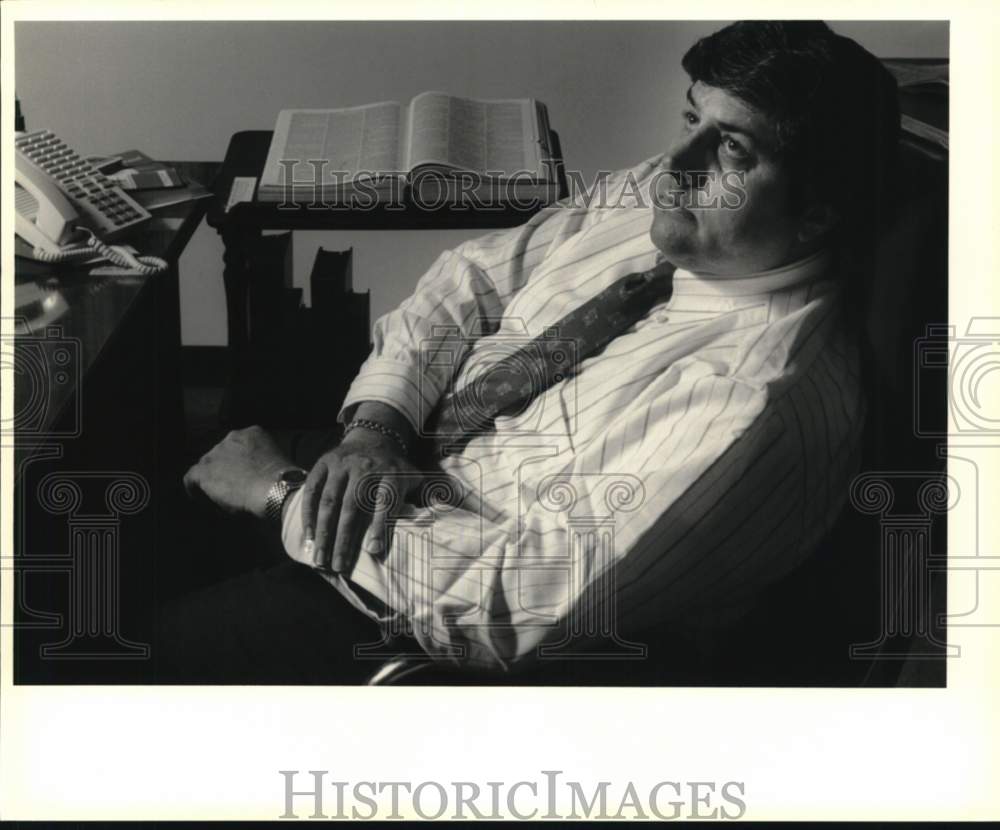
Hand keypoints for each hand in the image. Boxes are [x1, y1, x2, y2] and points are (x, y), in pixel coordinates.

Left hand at [183, 425, 293, 518]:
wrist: (275, 488)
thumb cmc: (282, 481)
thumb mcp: (275, 463)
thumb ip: (261, 463)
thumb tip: (255, 478)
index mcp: (252, 434)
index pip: (237, 446)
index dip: (237, 463)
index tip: (243, 477)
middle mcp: (231, 438)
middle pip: (220, 455)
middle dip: (224, 471)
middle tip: (231, 489)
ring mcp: (216, 453)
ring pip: (206, 467)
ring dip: (211, 480)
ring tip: (218, 497)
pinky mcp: (204, 470)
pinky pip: (191, 479)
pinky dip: (194, 489)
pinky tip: (199, 499)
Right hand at [301, 426, 421, 573]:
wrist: (373, 437)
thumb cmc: (394, 469)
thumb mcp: (415, 477)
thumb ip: (428, 495)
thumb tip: (444, 509)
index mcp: (391, 474)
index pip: (385, 501)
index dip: (379, 525)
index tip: (373, 551)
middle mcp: (365, 468)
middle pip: (352, 506)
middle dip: (344, 539)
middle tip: (338, 567)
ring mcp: (342, 465)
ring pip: (330, 501)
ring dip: (323, 532)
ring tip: (320, 559)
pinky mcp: (324, 463)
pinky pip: (313, 490)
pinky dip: (308, 513)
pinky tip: (309, 536)